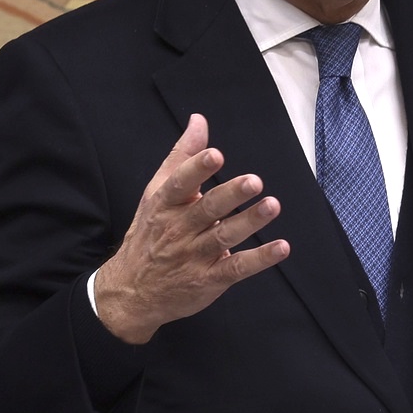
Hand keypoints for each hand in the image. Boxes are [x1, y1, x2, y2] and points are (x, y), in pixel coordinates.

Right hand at [94, 114, 289, 343]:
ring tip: (272, 206)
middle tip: (254, 181)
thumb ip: (182, 156)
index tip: (215, 155)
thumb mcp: (157, 193)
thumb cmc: (150, 234)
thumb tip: (199, 120)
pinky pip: (236, 268)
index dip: (197, 168)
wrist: (131, 292)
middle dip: (231, 194)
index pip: (180, 183)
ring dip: (250, 221)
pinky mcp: (209, 279)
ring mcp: (194, 256)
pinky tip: (280, 247)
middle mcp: (179, 229)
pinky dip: (260, 259)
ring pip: (224, 236)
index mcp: (165, 204)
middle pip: (207, 209)